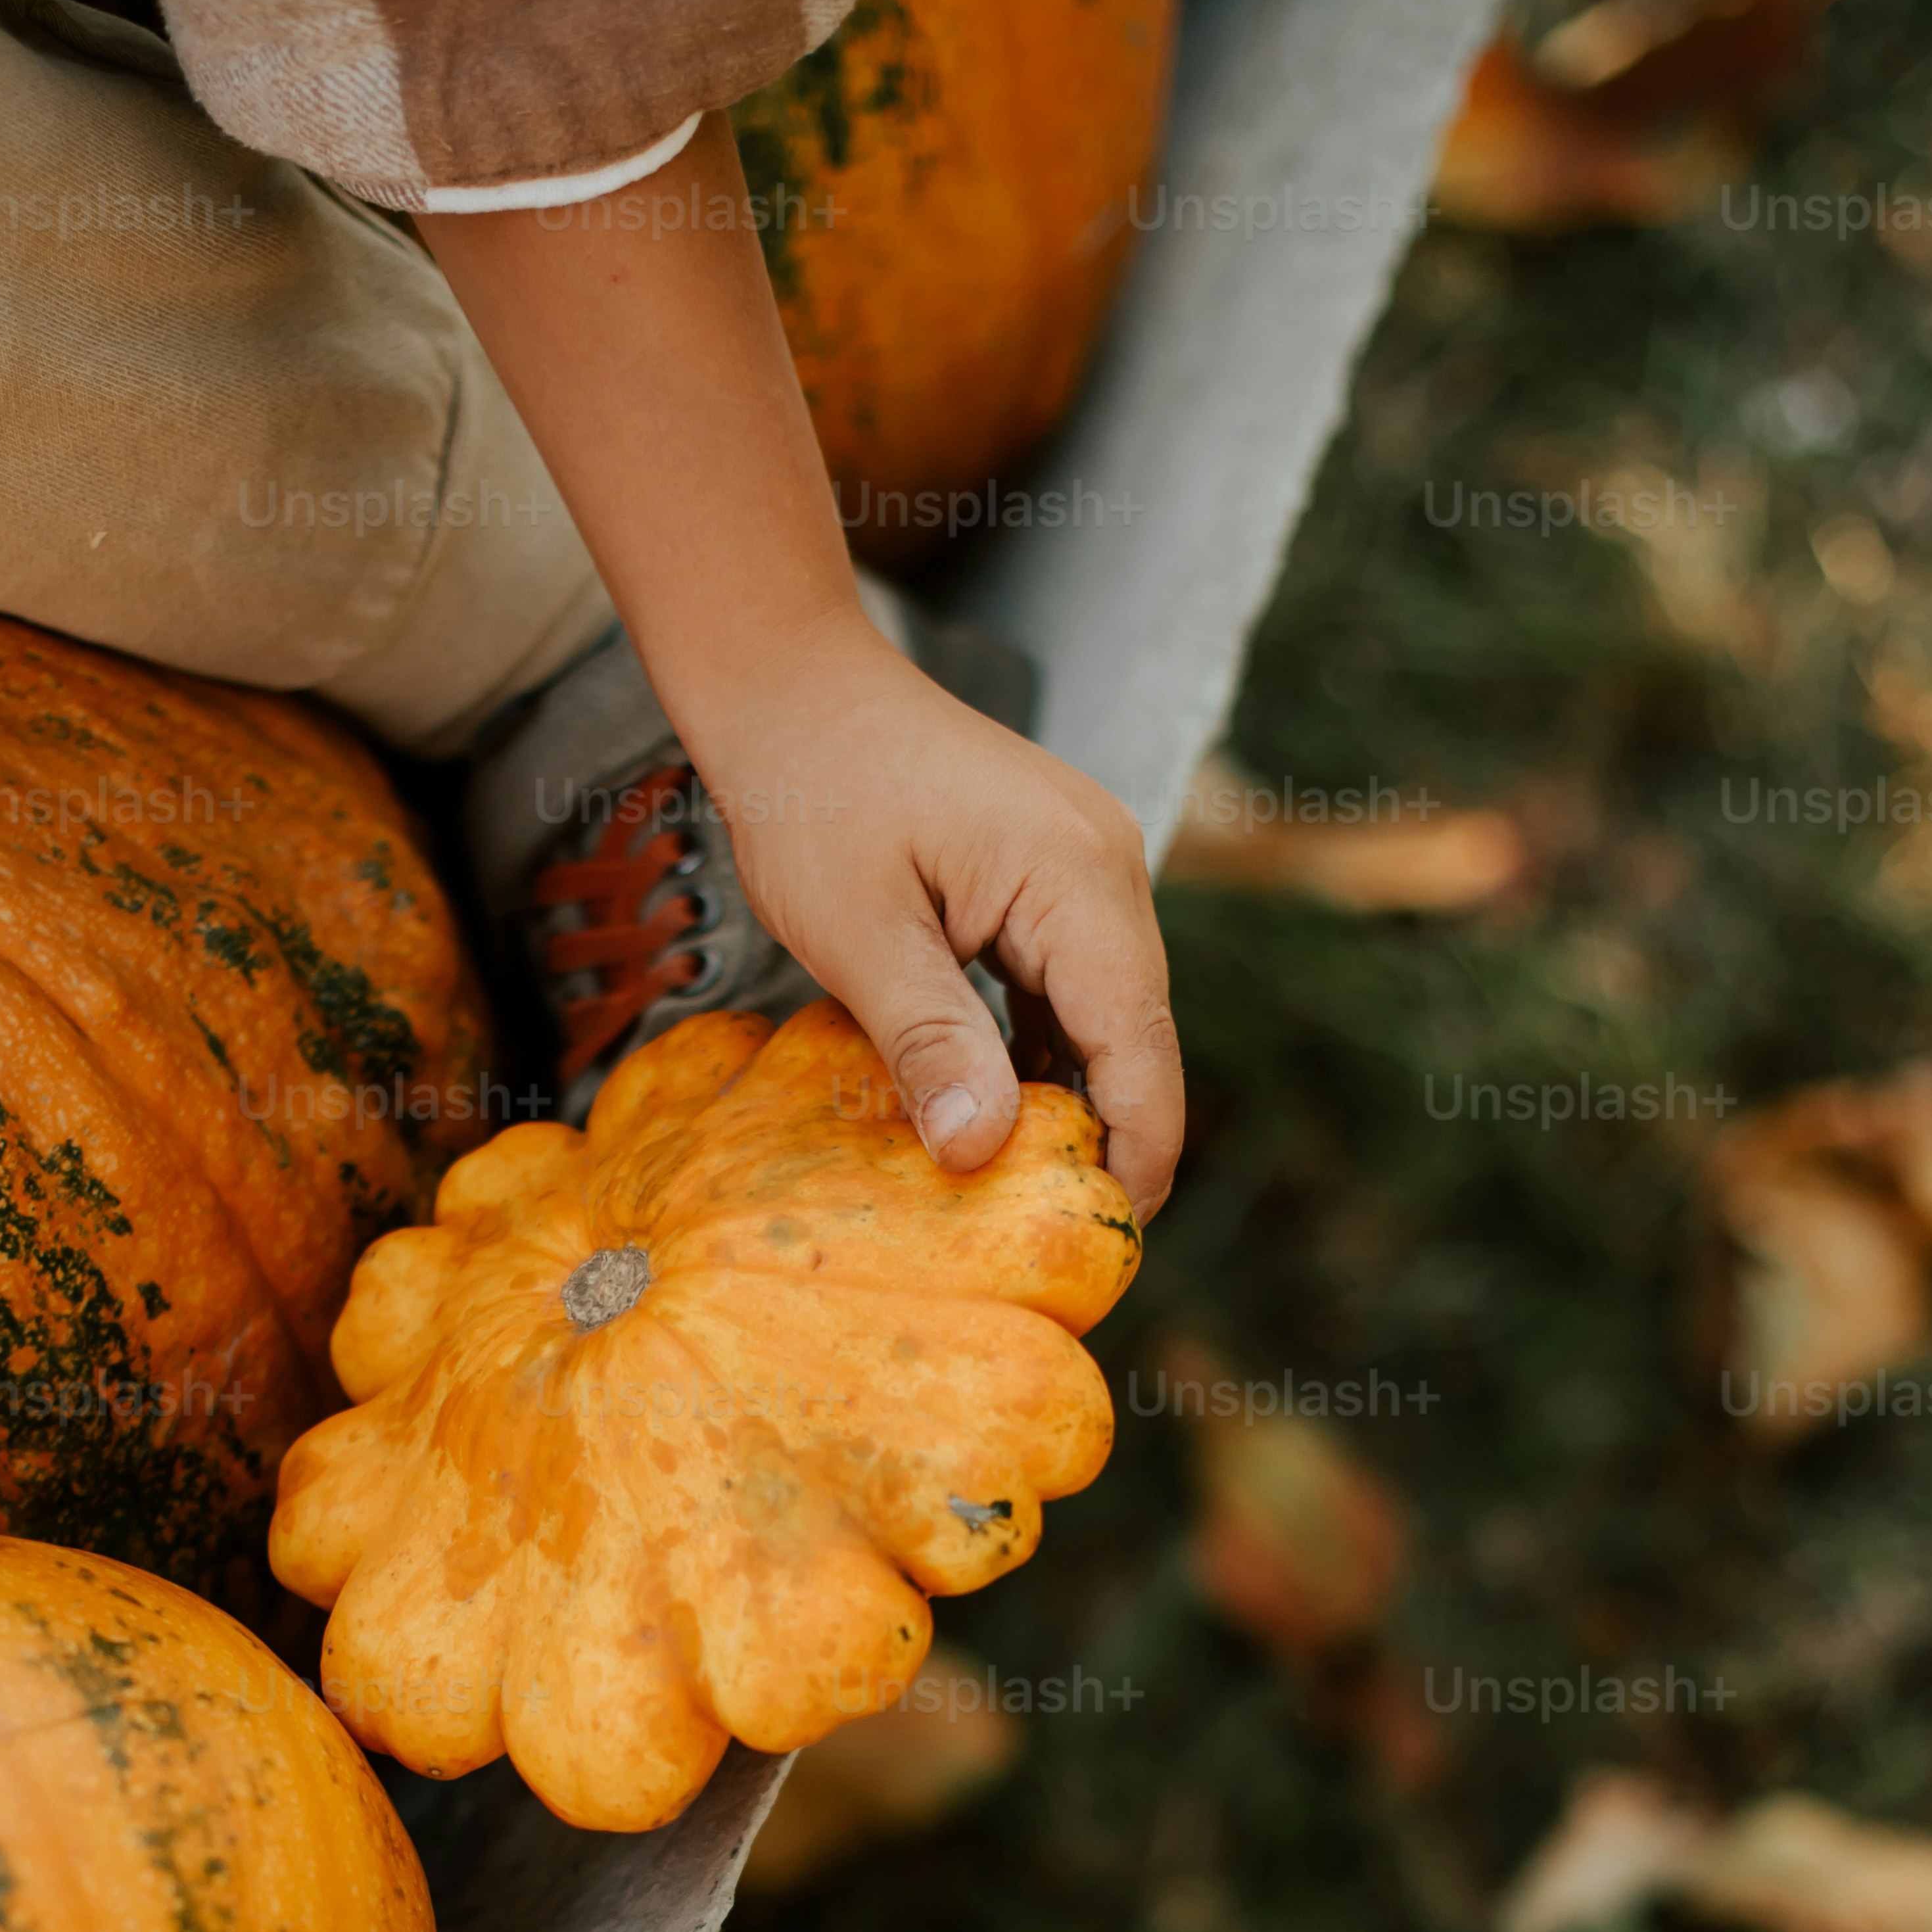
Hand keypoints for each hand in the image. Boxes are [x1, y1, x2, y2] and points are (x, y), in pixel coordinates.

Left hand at [419, 119, 1180, 1214]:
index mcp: (1080, 881)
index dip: (1131, 1156)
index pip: (1140, 1049)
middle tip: (1043, 1240)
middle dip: (1100, 1139)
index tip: (1099, 1245)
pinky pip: (1069, 985)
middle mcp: (1108, 870)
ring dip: (1066, 1099)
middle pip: (1136, 1040)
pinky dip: (1038, 1050)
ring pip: (1105, 1018)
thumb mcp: (858, 934)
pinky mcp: (1052, 876)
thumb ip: (930, 1042)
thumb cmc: (812, 795)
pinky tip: (989, 1105)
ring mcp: (1087, 868)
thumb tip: (982, 1153)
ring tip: (1013, 1191)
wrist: (791, 687)